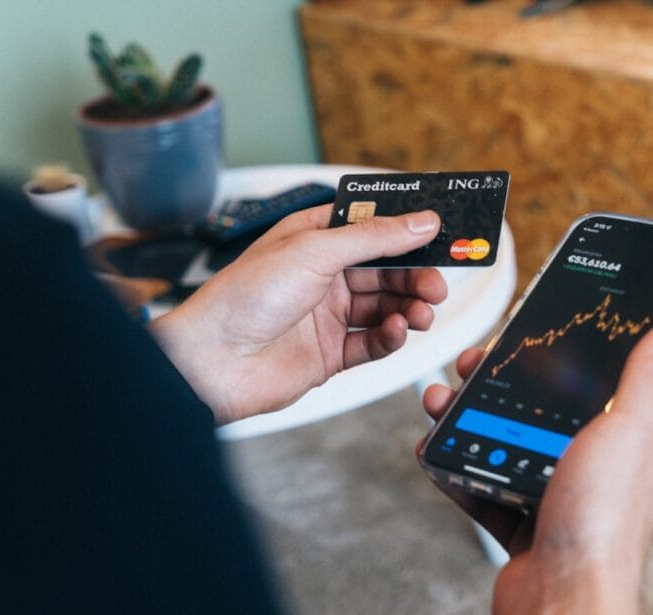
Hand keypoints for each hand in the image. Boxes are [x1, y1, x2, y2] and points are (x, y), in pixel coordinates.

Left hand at [152, 205, 446, 424]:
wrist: (213, 361)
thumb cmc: (243, 297)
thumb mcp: (315, 251)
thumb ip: (374, 238)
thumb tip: (420, 223)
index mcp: (314, 239)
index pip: (372, 226)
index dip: (406, 229)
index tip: (440, 232)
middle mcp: (322, 275)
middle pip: (385, 270)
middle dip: (415, 276)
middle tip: (437, 284)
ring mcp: (327, 315)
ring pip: (384, 306)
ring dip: (408, 307)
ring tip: (423, 312)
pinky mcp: (330, 353)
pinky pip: (373, 341)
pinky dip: (391, 336)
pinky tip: (397, 331)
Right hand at [419, 321, 652, 613]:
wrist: (562, 599)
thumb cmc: (603, 522)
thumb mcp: (627, 431)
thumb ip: (644, 380)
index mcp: (620, 441)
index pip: (584, 383)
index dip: (552, 357)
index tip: (521, 336)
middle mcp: (586, 466)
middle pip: (533, 409)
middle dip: (494, 383)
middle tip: (470, 368)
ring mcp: (550, 495)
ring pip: (500, 443)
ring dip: (465, 417)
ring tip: (441, 401)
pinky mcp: (517, 522)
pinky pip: (478, 485)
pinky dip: (454, 464)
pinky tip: (435, 446)